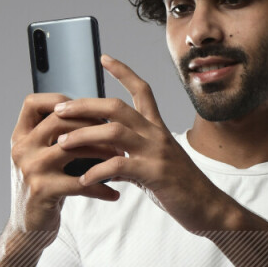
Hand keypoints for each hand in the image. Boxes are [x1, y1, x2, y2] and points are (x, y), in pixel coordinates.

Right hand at [9, 92, 124, 244]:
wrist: (29, 226)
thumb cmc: (44, 187)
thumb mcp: (42, 158)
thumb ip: (55, 138)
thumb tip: (94, 115)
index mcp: (20, 137)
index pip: (34, 103)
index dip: (60, 100)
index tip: (86, 111)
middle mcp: (22, 149)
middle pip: (59, 121)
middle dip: (91, 124)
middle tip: (115, 133)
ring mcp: (30, 169)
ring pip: (72, 148)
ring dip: (101, 152)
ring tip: (120, 158)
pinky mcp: (43, 190)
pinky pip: (79, 183)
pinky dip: (100, 188)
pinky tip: (114, 194)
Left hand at [53, 56, 229, 234]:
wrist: (208, 208)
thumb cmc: (182, 189)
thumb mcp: (156, 167)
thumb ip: (133, 158)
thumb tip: (109, 161)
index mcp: (158, 129)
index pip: (141, 90)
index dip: (123, 71)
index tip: (103, 57)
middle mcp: (156, 134)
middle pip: (116, 106)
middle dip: (84, 105)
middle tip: (59, 110)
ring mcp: (156, 152)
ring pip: (113, 131)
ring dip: (83, 135)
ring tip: (62, 144)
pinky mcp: (155, 173)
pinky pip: (119, 166)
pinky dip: (96, 172)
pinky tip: (83, 180)